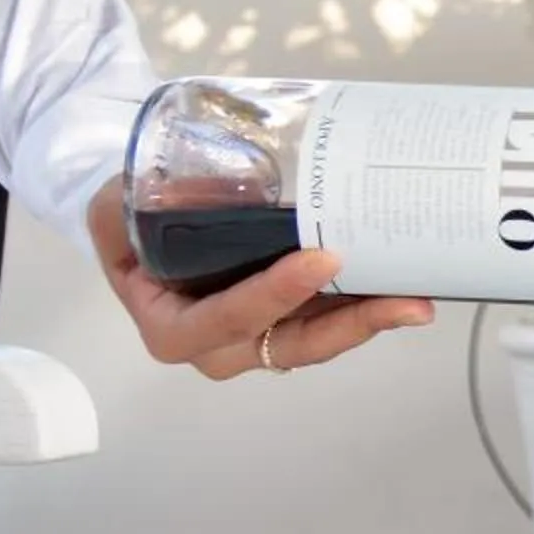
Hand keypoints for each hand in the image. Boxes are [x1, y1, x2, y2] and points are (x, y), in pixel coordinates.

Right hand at [87, 177, 434, 377]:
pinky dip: (371, 301)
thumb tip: (180, 188)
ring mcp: (266, 334)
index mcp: (175, 329)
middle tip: (405, 300)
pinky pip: (336, 317)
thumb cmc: (132, 220)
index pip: (228, 318)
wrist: (149, 219)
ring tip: (421, 298)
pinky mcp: (297, 316)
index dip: (274, 295)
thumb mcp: (112, 212)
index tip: (319, 258)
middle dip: (353, 324)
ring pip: (326, 337)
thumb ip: (127, 209)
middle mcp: (224, 345)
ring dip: (375, 318)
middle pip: (295, 344)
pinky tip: (409, 280)